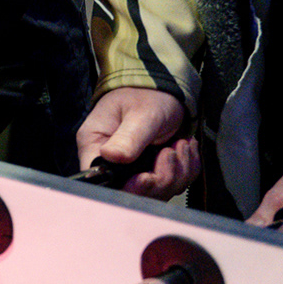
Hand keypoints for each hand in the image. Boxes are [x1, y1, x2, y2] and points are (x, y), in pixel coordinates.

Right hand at [75, 88, 196, 197]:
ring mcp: (134, 169)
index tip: (149, 176)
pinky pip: (175, 183)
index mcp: (96, 147)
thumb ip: (128, 137)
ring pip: (158, 190)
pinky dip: (187, 169)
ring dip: (178, 171)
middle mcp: (111, 163)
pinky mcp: (154, 170)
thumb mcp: (140, 114)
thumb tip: (111, 157)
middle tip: (171, 151)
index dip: (128, 186)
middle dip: (161, 177)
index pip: (104, 180)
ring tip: (181, 145)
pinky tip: (185, 149)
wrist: (164, 91)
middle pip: (135, 191)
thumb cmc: (146, 96)